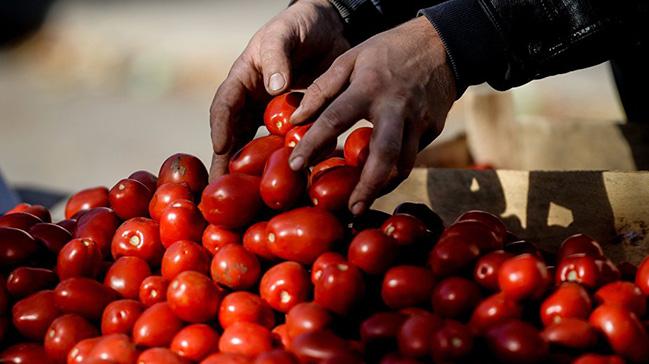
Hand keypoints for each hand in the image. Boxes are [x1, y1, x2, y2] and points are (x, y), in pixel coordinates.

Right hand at [209, 0, 349, 179]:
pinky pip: (290, 145)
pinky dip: (289, 163)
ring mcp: (275, 115)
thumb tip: (274, 88)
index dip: (221, 128)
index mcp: (243, 80)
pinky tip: (294, 184)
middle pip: (236, 136)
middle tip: (222, 191)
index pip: (225, 106)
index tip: (221, 149)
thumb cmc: (300, 25)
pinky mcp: (298, 123)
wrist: (330, 27)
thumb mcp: (284, 33)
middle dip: (229, 164)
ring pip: (261, 147)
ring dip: (257, 172)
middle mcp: (255, 102)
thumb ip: (277, 56)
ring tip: (253, 199)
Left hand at [288, 16, 455, 214]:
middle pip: (383, 155)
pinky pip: (412, 156)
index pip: (334, 120)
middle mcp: (395, 108)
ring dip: (383, 186)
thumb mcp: (351, 58)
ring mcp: (419, 122)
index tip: (295, 166)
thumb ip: (323, 88)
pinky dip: (394, 171)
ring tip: (362, 201)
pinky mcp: (433, 130)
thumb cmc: (388, 51)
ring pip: (403, 165)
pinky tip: (380, 178)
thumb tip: (297, 118)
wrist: (443, 44)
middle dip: (367, 187)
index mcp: (369, 88)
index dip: (312, 144)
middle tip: (350, 210)